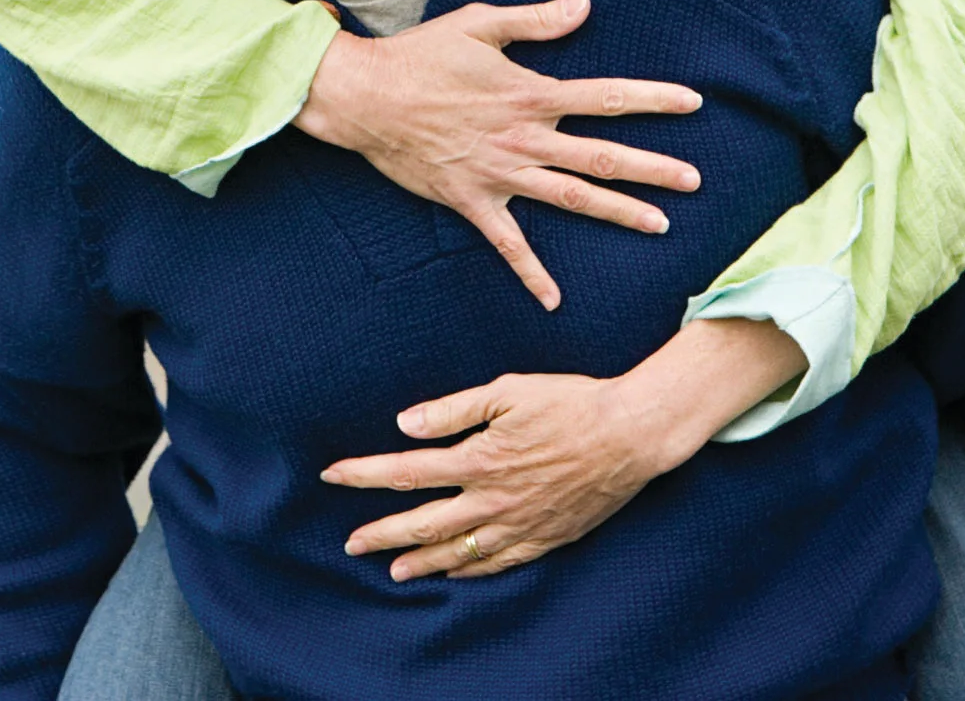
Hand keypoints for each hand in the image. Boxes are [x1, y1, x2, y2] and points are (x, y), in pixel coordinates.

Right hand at [293, 0, 701, 309]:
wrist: (366, 97)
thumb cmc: (421, 55)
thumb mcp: (480, 24)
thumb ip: (537, 20)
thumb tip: (585, 3)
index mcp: (530, 94)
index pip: (605, 97)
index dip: (652, 99)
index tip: (692, 103)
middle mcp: (523, 138)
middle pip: (601, 155)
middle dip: (653, 169)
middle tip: (696, 181)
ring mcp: (500, 173)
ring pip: (571, 197)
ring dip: (618, 212)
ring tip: (660, 224)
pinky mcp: (472, 201)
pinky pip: (508, 244)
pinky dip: (531, 273)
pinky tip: (554, 300)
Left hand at [321, 320, 806, 579]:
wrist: (631, 434)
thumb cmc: (570, 403)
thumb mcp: (508, 391)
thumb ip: (453, 410)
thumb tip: (405, 425)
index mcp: (479, 459)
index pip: (407, 472)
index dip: (365, 475)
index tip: (333, 476)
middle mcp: (494, 499)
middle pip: (424, 523)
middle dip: (382, 534)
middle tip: (351, 545)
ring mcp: (520, 523)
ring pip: (459, 552)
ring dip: (421, 562)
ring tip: (393, 571)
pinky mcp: (547, 536)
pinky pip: (500, 562)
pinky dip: (471, 571)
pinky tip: (454, 574)